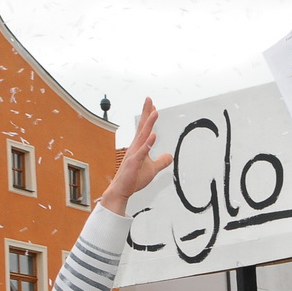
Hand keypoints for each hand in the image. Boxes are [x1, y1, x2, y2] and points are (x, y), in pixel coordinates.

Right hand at [100, 99, 173, 214]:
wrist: (121, 191)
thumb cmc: (134, 179)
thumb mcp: (152, 169)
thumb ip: (161, 161)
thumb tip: (170, 156)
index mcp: (139, 147)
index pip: (144, 129)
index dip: (149, 117)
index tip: (153, 106)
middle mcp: (135, 147)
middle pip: (142, 127)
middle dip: (146, 113)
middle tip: (149, 99)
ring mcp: (134, 154)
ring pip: (142, 136)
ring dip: (149, 124)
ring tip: (154, 113)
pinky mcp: (134, 163)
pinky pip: (142, 152)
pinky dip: (148, 143)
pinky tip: (153, 136)